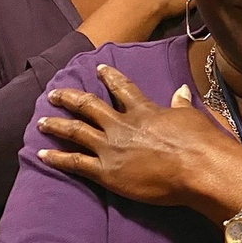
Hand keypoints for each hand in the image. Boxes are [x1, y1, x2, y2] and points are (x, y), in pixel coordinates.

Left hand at [37, 65, 239, 207]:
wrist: (198, 168)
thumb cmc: (200, 142)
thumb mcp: (190, 116)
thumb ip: (179, 104)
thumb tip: (181, 90)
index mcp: (143, 110)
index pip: (122, 88)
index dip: (109, 77)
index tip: (99, 69)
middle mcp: (122, 125)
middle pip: (89, 106)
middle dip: (69, 98)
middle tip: (54, 93)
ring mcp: (111, 148)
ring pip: (75, 131)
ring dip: (56, 124)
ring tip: (41, 121)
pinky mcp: (107, 172)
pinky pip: (75, 162)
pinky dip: (57, 158)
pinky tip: (42, 155)